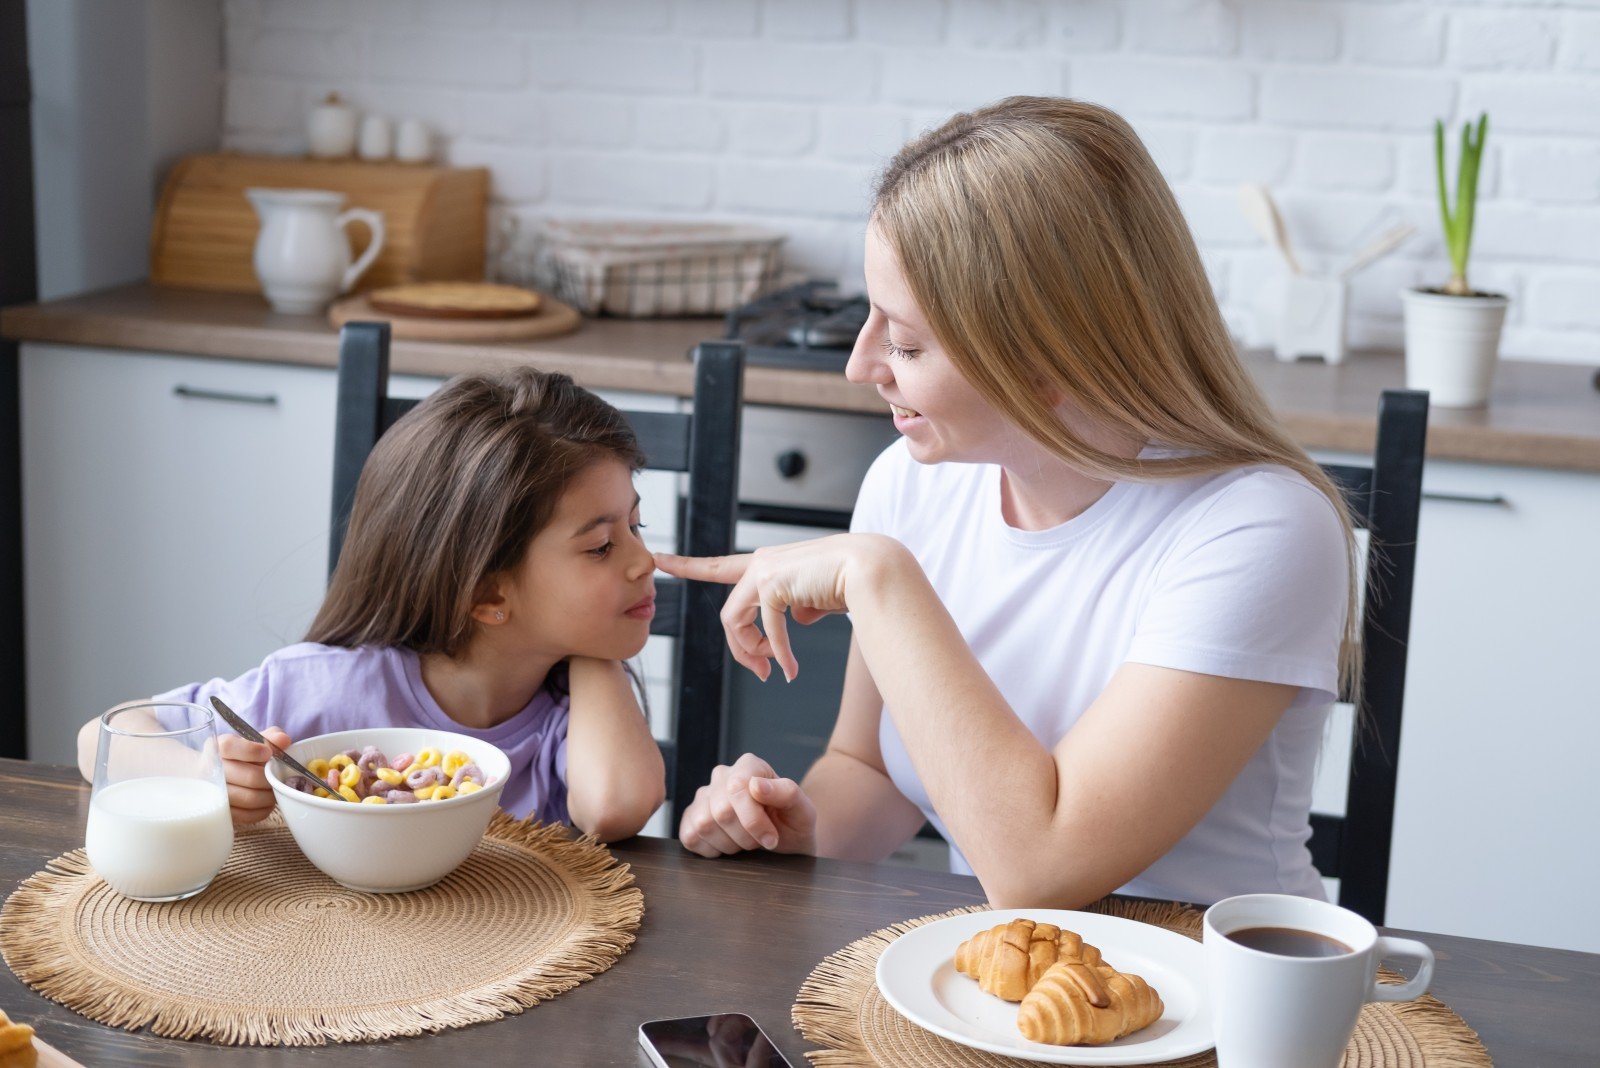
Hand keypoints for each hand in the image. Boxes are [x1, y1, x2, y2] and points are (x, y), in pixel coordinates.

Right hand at [217, 726, 290, 825]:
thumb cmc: (241, 756)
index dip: (251, 750)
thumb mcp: (253, 742)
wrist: (216, 775)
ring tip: (275, 791)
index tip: (268, 754)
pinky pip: (246, 815)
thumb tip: (283, 740)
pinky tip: (266, 803)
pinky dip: (263, 810)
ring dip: (269, 796)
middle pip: (248, 776)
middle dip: (270, 778)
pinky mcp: (221, 812)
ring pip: (249, 798)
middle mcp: (212, 769)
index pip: (229, 747)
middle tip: (279, 779)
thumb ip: (270, 738)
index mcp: (219, 747)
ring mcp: (214, 793)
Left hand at [656, 533, 906, 681]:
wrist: (870, 568)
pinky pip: (766, 631)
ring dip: (753, 653)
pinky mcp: (772, 583)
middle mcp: (759, 562)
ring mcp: (763, 570)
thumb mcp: (815, 597)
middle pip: (728, 617)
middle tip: (761, 674)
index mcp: (766, 563)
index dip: (687, 565)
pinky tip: (790, 670)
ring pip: (736, 624)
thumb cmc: (849, 582)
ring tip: (773, 671)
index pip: (719, 566)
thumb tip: (795, 621)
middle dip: (741, 651)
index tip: (659, 559)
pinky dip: (777, 655)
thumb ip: (797, 607)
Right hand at [679, 753, 816, 857]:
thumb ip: (786, 793)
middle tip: (761, 840)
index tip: (771, 838)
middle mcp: (722, 775)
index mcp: (749, 765)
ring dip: (730, 844)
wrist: (786, 841)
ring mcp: (704, 796)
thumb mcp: (803, 810)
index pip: (737, 789)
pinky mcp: (691, 818)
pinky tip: (729, 845)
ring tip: (746, 841)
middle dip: (746, 836)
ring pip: (704, 825)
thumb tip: (756, 785)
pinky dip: (711, 850)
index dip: (753, 820)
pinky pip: (690, 837)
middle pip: (721, 812)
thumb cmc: (793, 822)